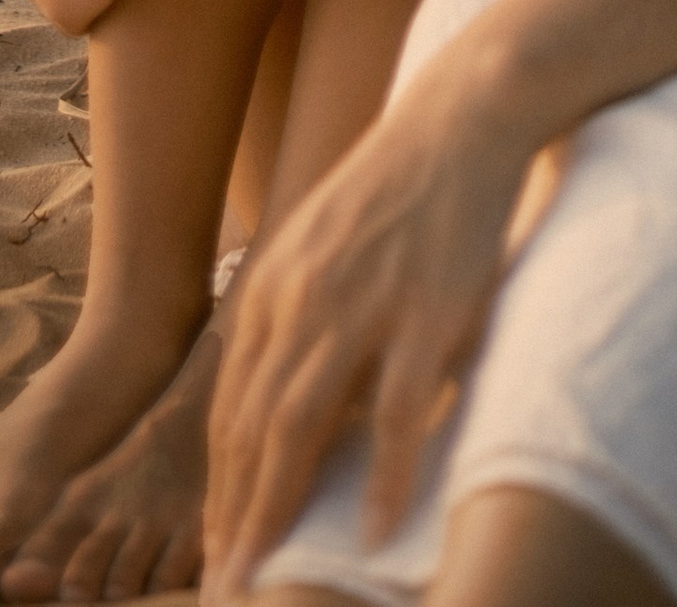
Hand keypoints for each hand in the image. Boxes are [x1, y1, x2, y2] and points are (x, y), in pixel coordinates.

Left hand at [202, 49, 534, 583]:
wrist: (461, 117)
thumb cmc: (396, 186)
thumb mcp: (321, 244)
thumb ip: (295, 315)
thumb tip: (280, 399)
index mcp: (273, 285)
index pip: (230, 407)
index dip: (219, 483)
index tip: (215, 542)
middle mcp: (301, 300)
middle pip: (251, 427)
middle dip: (233, 513)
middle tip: (226, 582)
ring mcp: (360, 307)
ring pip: (299, 426)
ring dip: (276, 509)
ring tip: (264, 573)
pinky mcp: (425, 313)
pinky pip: (394, 414)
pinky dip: (380, 478)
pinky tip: (370, 531)